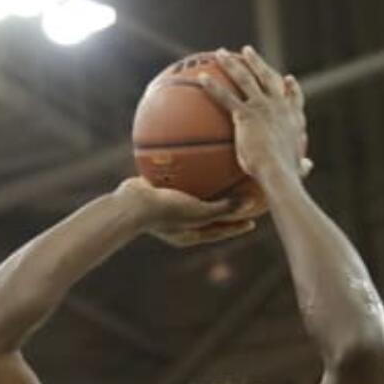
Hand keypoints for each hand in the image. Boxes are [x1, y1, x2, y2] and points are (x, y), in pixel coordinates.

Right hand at [118, 177, 259, 248]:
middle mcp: (179, 223)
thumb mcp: (199, 212)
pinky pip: (177, 177)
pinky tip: (191, 149)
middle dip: (224, 207)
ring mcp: (166, 208)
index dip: (237, 225)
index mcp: (190, 234)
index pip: (221, 230)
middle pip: (208, 214)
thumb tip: (249, 203)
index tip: (253, 220)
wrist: (130, 205)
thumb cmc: (164, 212)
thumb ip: (224, 208)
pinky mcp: (156, 192)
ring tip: (216, 170)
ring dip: (204, 185)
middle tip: (241, 196)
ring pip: (192, 195)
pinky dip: (185, 167)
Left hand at [198, 47, 311, 186]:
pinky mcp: (246, 114)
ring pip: (244, 79)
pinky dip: (212, 87)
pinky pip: (225, 97)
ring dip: (231, 64)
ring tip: (220, 54)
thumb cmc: (288, 174)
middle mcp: (279, 105)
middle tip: (247, 51)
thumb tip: (307, 168)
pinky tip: (200, 79)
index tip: (287, 79)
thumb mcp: (299, 168)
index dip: (290, 88)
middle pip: (267, 77)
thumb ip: (302, 166)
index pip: (294, 98)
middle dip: (256, 62)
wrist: (278, 171)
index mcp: (293, 118)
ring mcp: (262, 106)